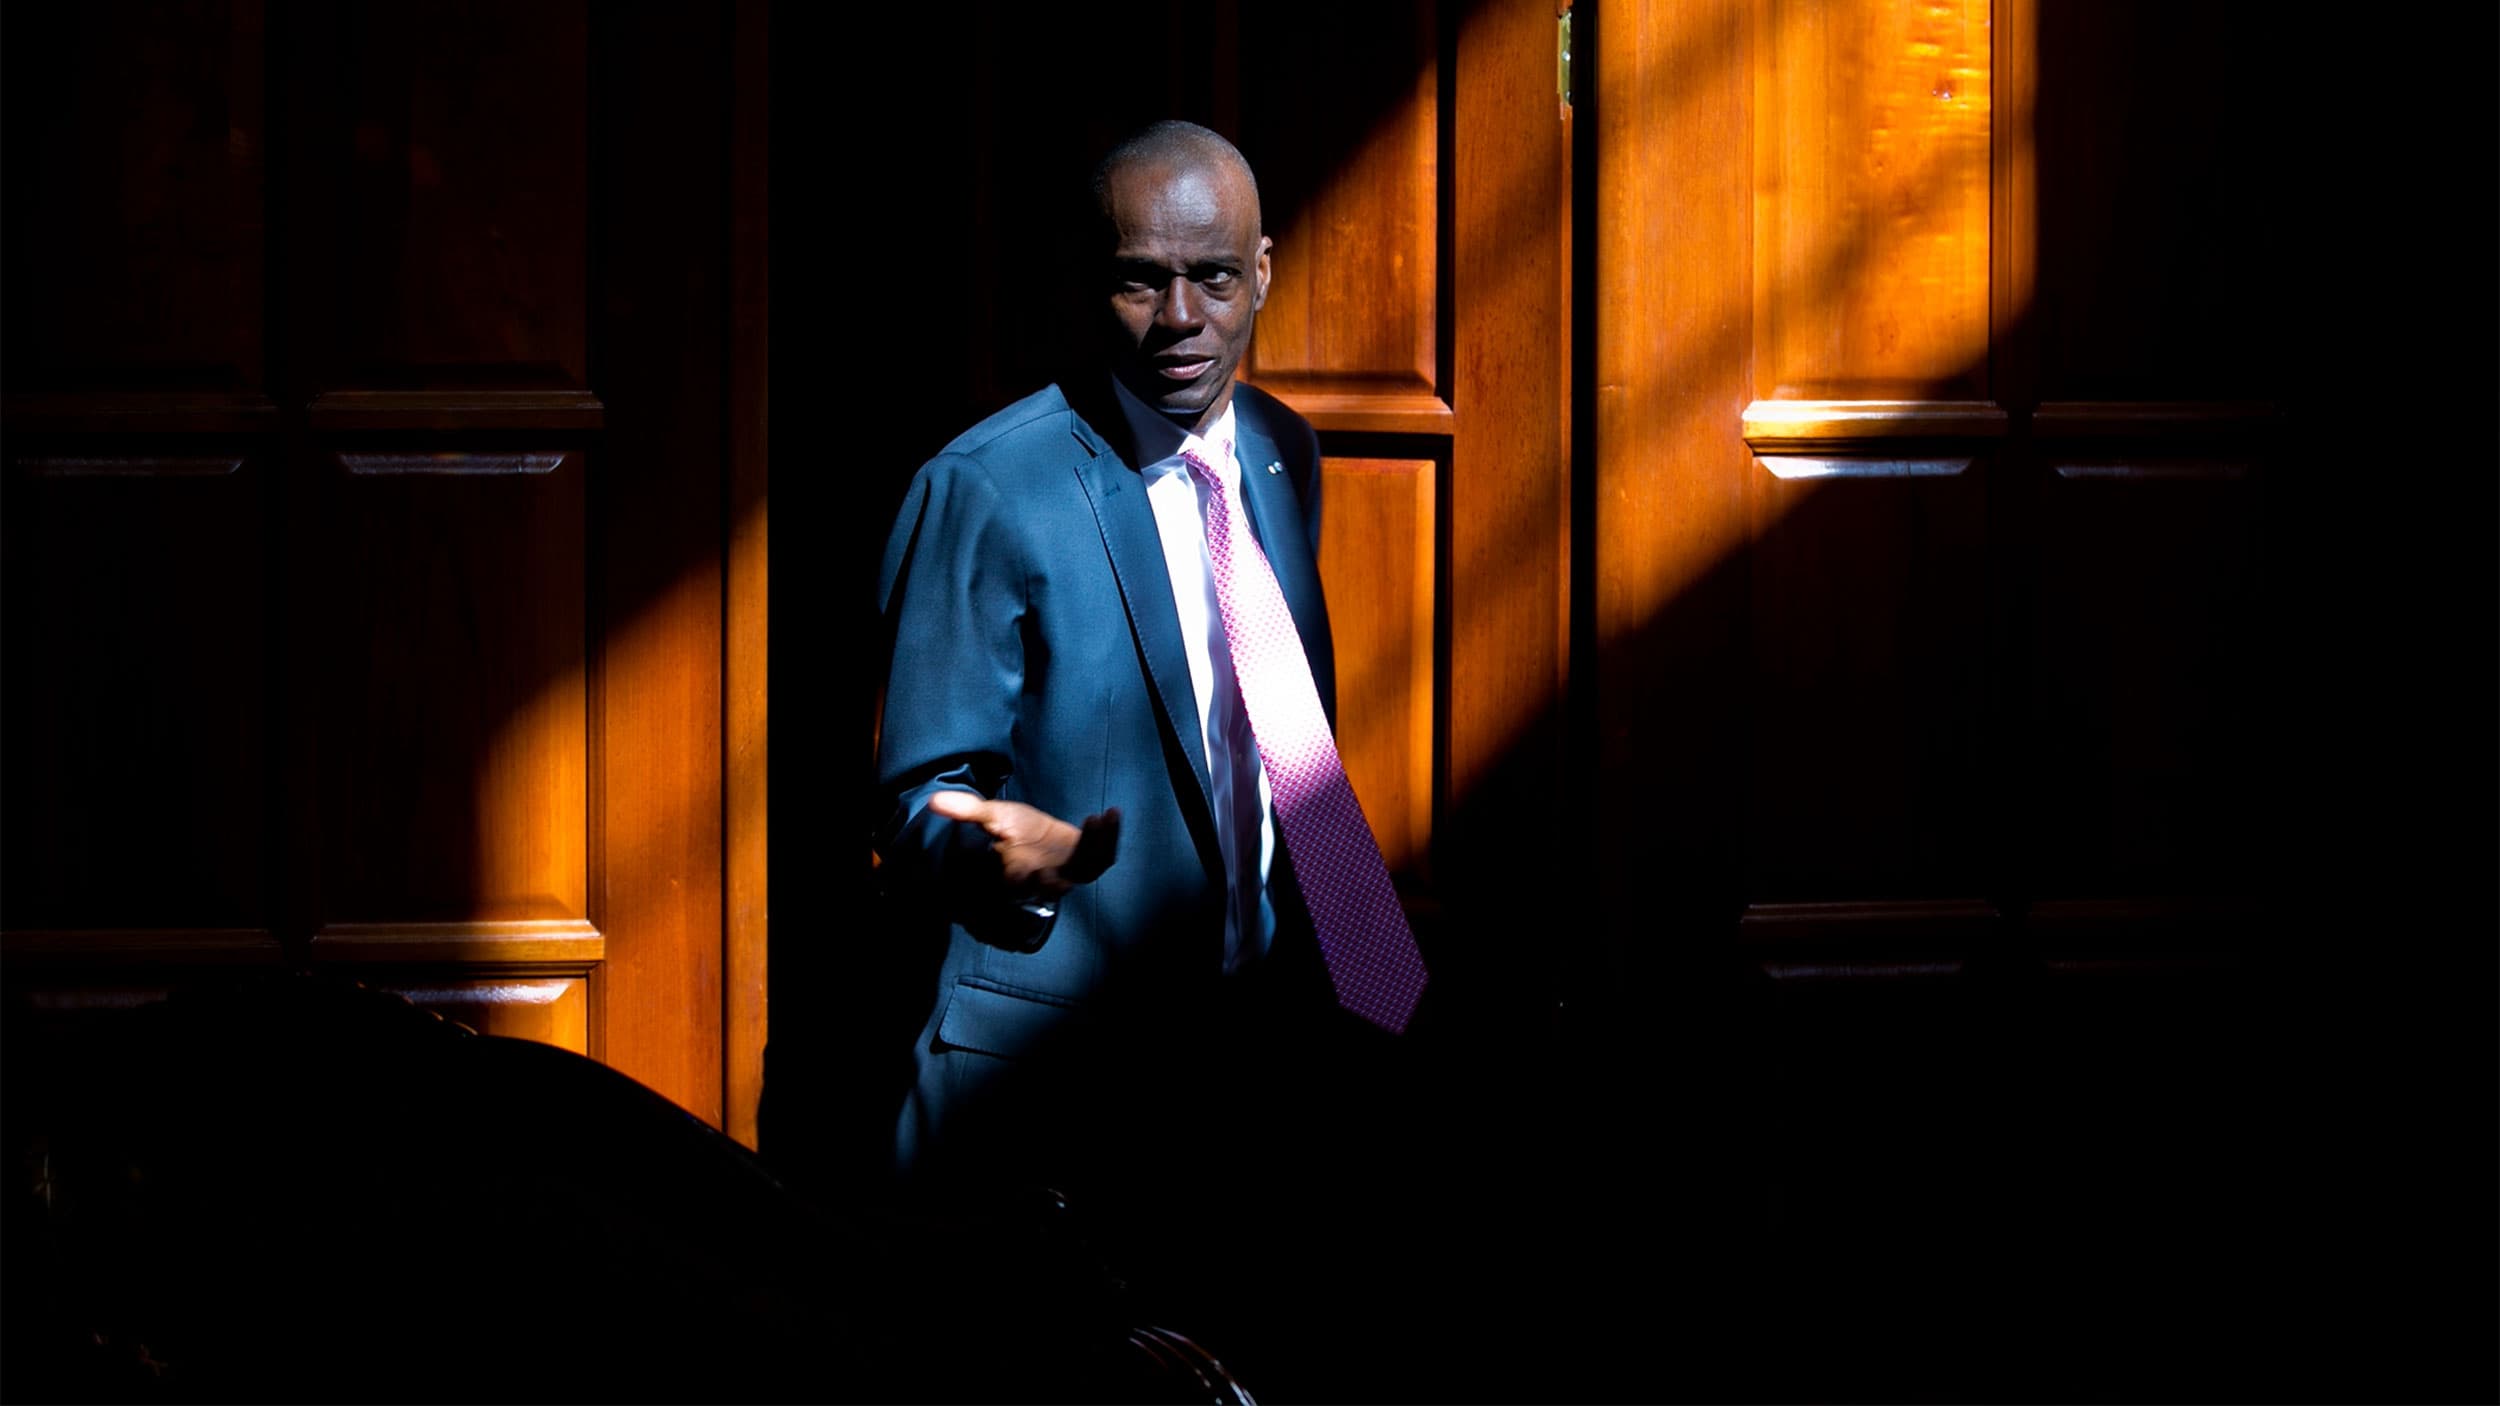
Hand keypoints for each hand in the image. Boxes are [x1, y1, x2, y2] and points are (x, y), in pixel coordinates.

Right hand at [926, 791, 1120, 900]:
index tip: (1046, 860)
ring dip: (1102, 843)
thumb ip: (966, 811)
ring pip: (1091, 866)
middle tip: (1091, 826)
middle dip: (1083, 854)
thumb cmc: (1010, 831)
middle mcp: (1049, 880)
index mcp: (1020, 877)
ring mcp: (1072, 872)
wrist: (1031, 837)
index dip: (1038, 878)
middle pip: (1070, 876)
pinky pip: (1104, 856)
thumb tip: (934, 801)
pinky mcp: (1089, 861)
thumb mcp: (991, 817)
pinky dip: (1109, 837)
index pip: (1027, 883)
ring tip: (1104, 817)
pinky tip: (1111, 814)